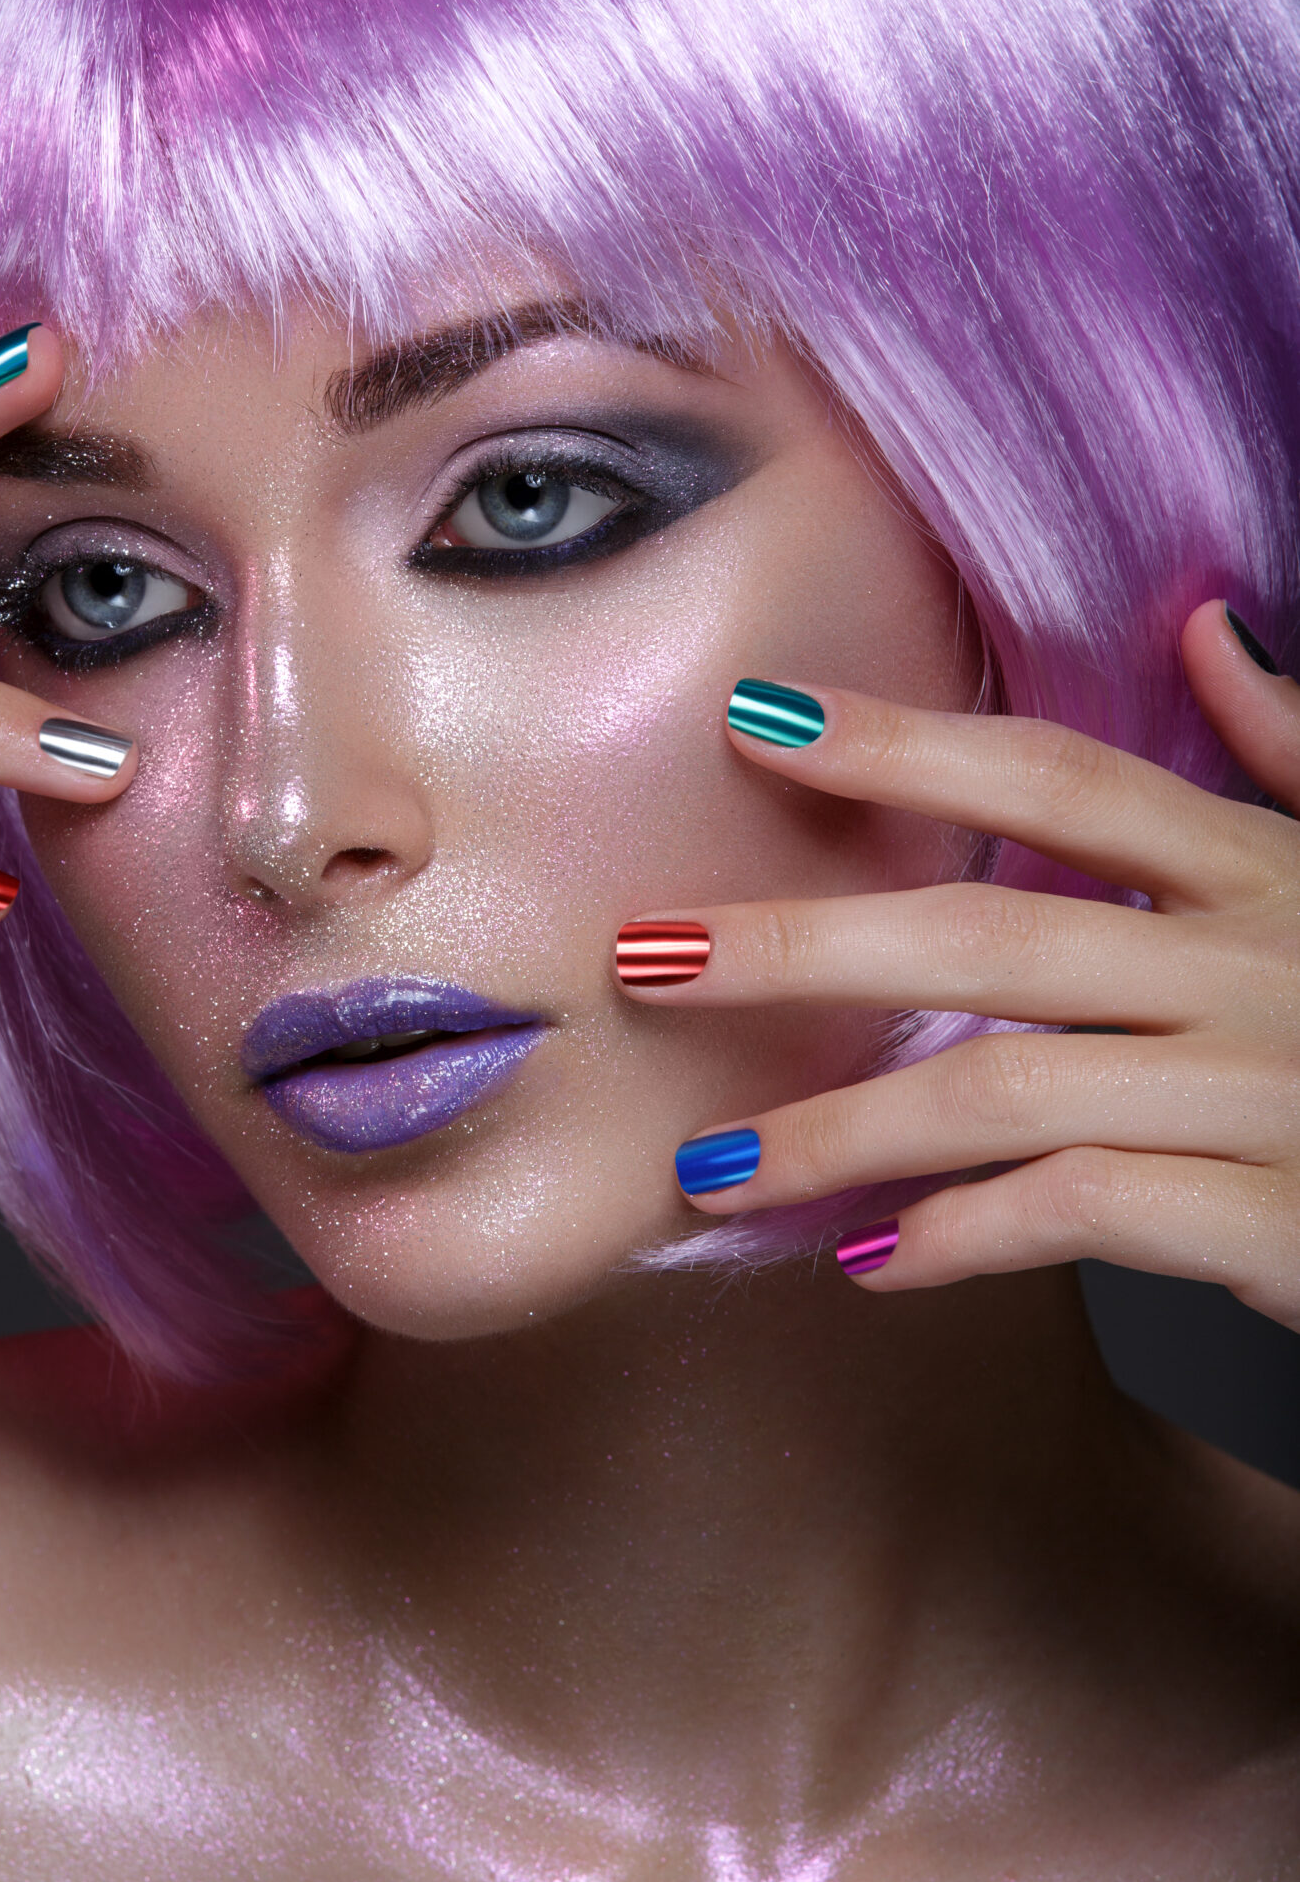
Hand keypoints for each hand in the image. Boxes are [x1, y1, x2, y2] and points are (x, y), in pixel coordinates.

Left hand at [617, 604, 1299, 1329]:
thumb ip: (1295, 760)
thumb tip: (1214, 625)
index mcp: (1267, 874)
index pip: (1064, 778)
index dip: (907, 740)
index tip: (755, 722)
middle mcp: (1261, 966)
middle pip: (993, 931)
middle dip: (802, 942)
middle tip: (646, 958)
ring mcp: (1266, 1092)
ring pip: (1008, 1091)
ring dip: (841, 1131)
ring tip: (709, 1169)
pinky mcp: (1278, 1218)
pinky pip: (1082, 1215)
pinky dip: (961, 1237)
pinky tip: (866, 1256)